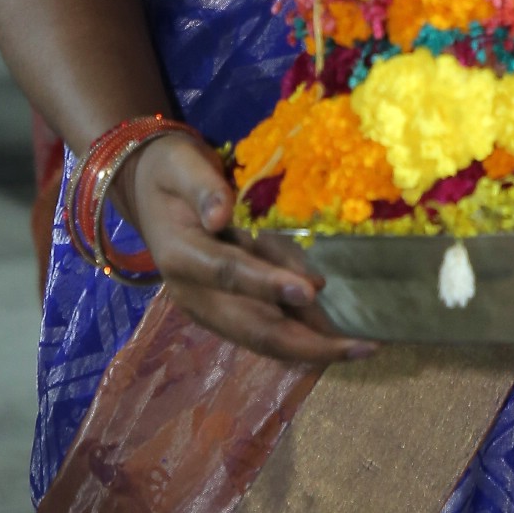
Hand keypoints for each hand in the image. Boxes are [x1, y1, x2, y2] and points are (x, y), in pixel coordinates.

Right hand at [120, 129, 372, 365]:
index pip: (228, 274)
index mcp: (181, 257)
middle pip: (253, 328)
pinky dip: (305, 329)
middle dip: (308, 343)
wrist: (150, 191)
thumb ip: (203, 189)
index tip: (311, 291)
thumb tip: (221, 215)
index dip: (268, 285)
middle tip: (360, 346)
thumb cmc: (170, 173)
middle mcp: (195, 295)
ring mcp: (212, 308)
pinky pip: (270, 324)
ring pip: (266, 336)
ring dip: (314, 345)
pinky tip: (340, 329)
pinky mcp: (228, 308)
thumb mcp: (181, 166)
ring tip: (363, 345)